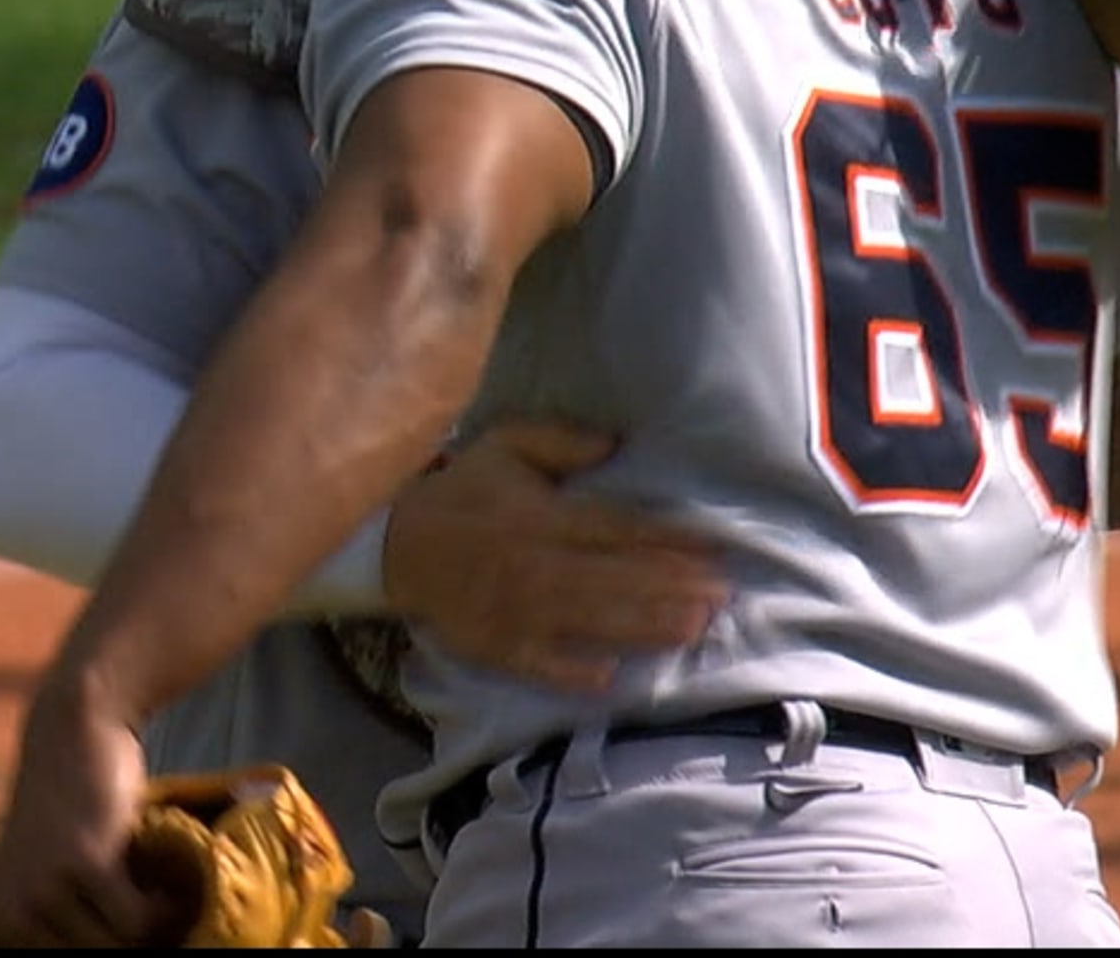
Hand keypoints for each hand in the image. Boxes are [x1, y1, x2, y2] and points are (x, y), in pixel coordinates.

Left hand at [0, 673, 155, 947]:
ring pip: (119, 945)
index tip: (117, 921)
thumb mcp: (39, 876)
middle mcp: (11, 918)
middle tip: (143, 903)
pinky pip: (138, 921)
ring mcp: (43, 891)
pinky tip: (163, 882)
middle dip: (126, 937)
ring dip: (149, 921)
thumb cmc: (67, 809)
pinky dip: (163, 906)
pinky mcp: (83, 862)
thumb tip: (98, 946)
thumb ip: (48, 925)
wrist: (72, 731)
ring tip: (152, 886)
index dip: (102, 944)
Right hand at [384, 418, 728, 692]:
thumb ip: (560, 441)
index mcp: (543, 517)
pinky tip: (611, 678)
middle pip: (615, 579)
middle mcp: (536, 566)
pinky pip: (539, 665)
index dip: (668, 541)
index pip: (617, 530)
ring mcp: (517, 612)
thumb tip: (614, 444)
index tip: (713, 552)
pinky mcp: (497, 646)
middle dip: (672, 589)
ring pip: (590, 622)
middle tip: (721, 597)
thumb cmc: (465, 493)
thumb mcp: (505, 445)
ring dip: (644, 627)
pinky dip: (572, 672)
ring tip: (693, 629)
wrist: (397, 546)